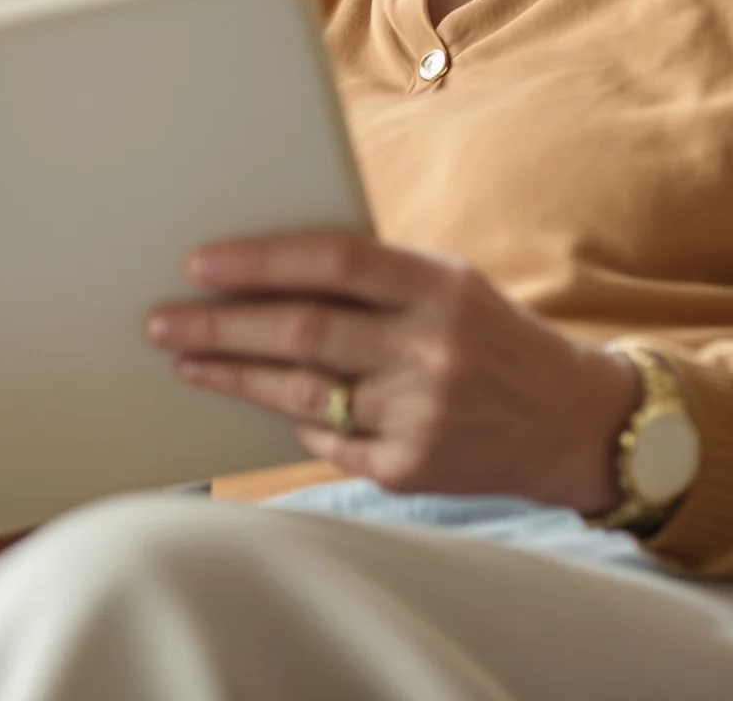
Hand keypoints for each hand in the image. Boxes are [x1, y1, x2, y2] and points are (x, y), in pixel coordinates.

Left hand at [146, 232, 639, 512]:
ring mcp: (421, 416)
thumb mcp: (447, 283)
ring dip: (233, 376)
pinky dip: (292, 419)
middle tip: (161, 321)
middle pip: (302, 332)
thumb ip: (372, 279)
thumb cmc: (486, 334)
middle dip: (220, 326)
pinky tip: (260, 401)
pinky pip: (327, 440)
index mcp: (440, 286)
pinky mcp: (410, 470)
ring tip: (186, 359)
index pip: (334, 262)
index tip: (199, 263)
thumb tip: (260, 271)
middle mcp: (431, 351)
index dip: (260, 261)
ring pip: (301, 393)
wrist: (571, 420)